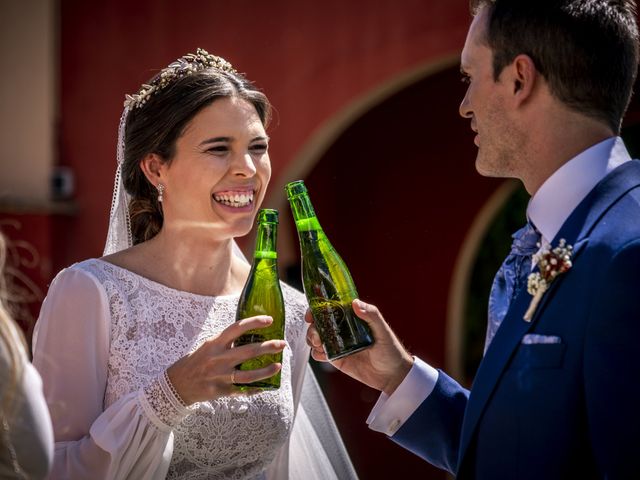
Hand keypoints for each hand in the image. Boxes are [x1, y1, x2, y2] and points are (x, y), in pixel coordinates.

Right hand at [167, 316, 285, 404]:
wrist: (176, 385)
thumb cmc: (195, 361)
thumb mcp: (208, 346)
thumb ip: (226, 342)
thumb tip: (250, 334)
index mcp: (215, 343)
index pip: (237, 328)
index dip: (254, 322)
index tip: (269, 320)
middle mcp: (218, 359)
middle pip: (248, 351)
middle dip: (268, 346)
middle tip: (282, 344)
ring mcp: (220, 376)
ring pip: (248, 375)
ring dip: (266, 370)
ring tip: (278, 365)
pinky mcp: (221, 392)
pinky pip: (242, 391)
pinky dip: (255, 389)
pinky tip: (266, 387)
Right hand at [306, 299, 413, 394]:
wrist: (392, 376)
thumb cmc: (391, 350)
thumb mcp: (383, 331)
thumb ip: (371, 315)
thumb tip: (355, 303)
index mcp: (352, 319)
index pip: (331, 308)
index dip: (317, 309)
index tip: (312, 314)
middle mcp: (343, 330)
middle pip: (319, 323)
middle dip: (312, 327)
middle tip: (317, 335)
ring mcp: (339, 344)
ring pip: (316, 337)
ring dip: (312, 339)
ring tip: (319, 345)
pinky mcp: (337, 358)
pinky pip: (320, 354)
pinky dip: (316, 353)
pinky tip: (323, 354)